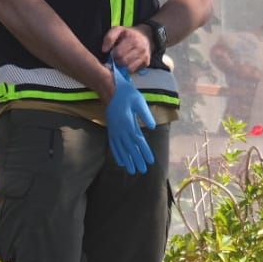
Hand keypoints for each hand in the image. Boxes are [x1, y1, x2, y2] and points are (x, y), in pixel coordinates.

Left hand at [102, 25, 152, 73]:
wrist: (147, 36)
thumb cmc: (129, 34)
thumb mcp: (118, 30)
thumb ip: (109, 38)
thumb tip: (104, 50)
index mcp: (132, 38)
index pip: (118, 53)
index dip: (113, 54)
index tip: (113, 52)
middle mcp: (140, 48)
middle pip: (122, 61)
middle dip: (117, 60)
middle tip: (117, 57)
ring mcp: (144, 56)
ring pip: (128, 68)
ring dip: (122, 66)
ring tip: (122, 59)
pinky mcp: (146, 63)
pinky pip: (133, 71)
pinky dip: (128, 69)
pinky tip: (128, 62)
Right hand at [105, 60, 155, 174]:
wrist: (110, 90)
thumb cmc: (127, 94)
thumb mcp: (139, 101)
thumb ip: (145, 114)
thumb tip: (152, 127)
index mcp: (128, 122)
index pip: (138, 140)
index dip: (144, 151)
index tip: (151, 161)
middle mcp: (120, 129)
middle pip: (130, 148)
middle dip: (137, 160)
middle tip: (142, 171)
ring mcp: (114, 131)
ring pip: (121, 149)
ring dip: (127, 160)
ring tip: (132, 171)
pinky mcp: (111, 130)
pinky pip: (113, 145)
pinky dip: (117, 154)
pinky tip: (121, 162)